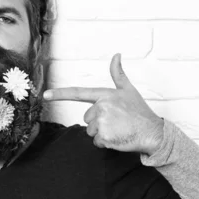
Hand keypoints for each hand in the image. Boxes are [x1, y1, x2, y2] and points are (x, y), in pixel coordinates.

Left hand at [43, 53, 163, 154]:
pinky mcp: (104, 136)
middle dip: (99, 123)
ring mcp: (102, 122)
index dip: (60, 94)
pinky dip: (106, 143)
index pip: (78, 93)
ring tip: (118, 129)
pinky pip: (97, 142)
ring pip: (91, 131)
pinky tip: (118, 138)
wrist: (152, 132)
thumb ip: (118, 74)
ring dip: (102, 133)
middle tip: (117, 122)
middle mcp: (102, 106)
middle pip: (87, 119)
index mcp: (105, 95)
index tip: (45, 95)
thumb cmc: (140, 112)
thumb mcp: (128, 90)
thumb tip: (116, 55)